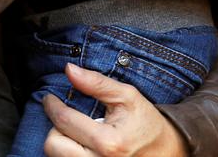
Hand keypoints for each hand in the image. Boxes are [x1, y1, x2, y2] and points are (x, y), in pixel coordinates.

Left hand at [43, 64, 186, 156]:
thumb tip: (69, 70)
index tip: (50, 98)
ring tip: (76, 131)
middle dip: (56, 128)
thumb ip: (97, 83)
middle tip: (66, 118)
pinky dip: (68, 152)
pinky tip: (79, 143)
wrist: (167, 151)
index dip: (52, 105)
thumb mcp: (127, 96)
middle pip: (53, 145)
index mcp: (109, 142)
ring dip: (61, 141)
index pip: (64, 121)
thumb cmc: (146, 123)